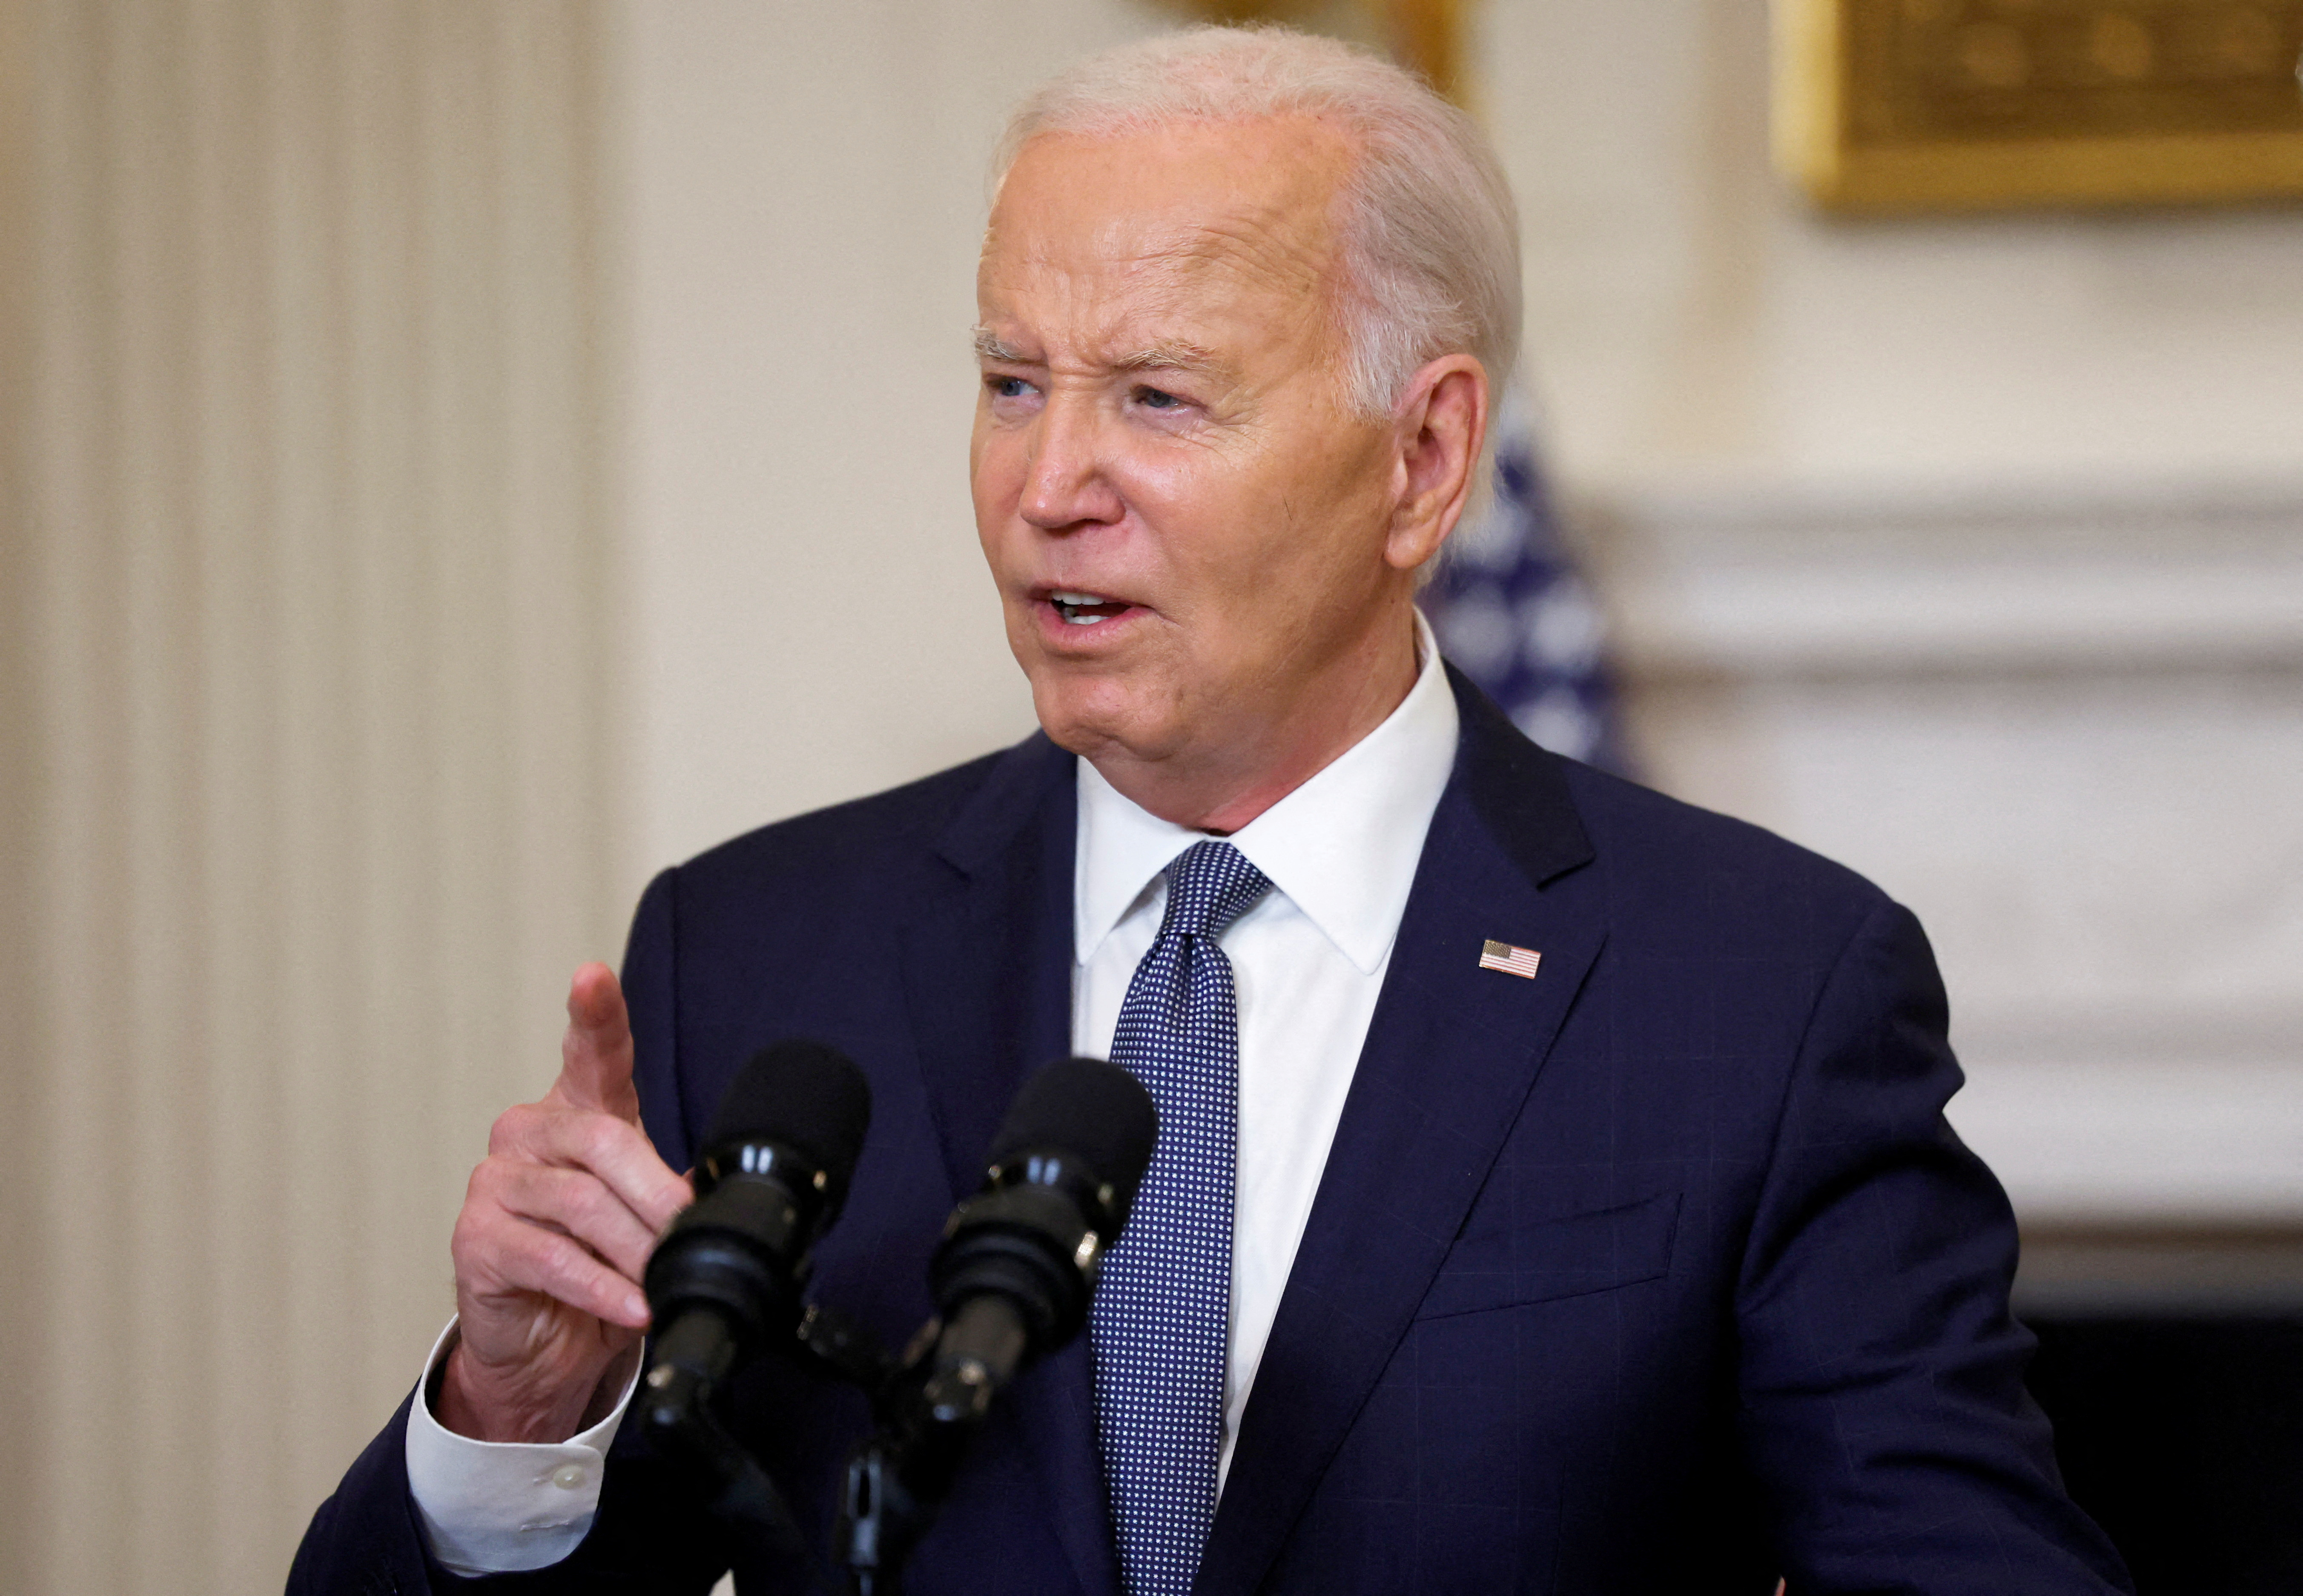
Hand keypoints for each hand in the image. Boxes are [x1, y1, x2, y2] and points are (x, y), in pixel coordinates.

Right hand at [435, 963, 694, 1441]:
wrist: (547, 1341)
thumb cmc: (600, 1262)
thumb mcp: (645, 1214)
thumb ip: (674, 1187)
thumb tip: (717, 1191)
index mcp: (577, 1112)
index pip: (588, 1051)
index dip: (594, 1013)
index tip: (591, 976)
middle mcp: (529, 1134)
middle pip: (605, 1142)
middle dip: (659, 1195)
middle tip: (692, 1233)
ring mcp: (495, 1184)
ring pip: (582, 1204)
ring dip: (637, 1250)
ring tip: (666, 1280)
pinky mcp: (476, 1240)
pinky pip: (552, 1258)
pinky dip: (604, 1288)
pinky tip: (634, 1306)